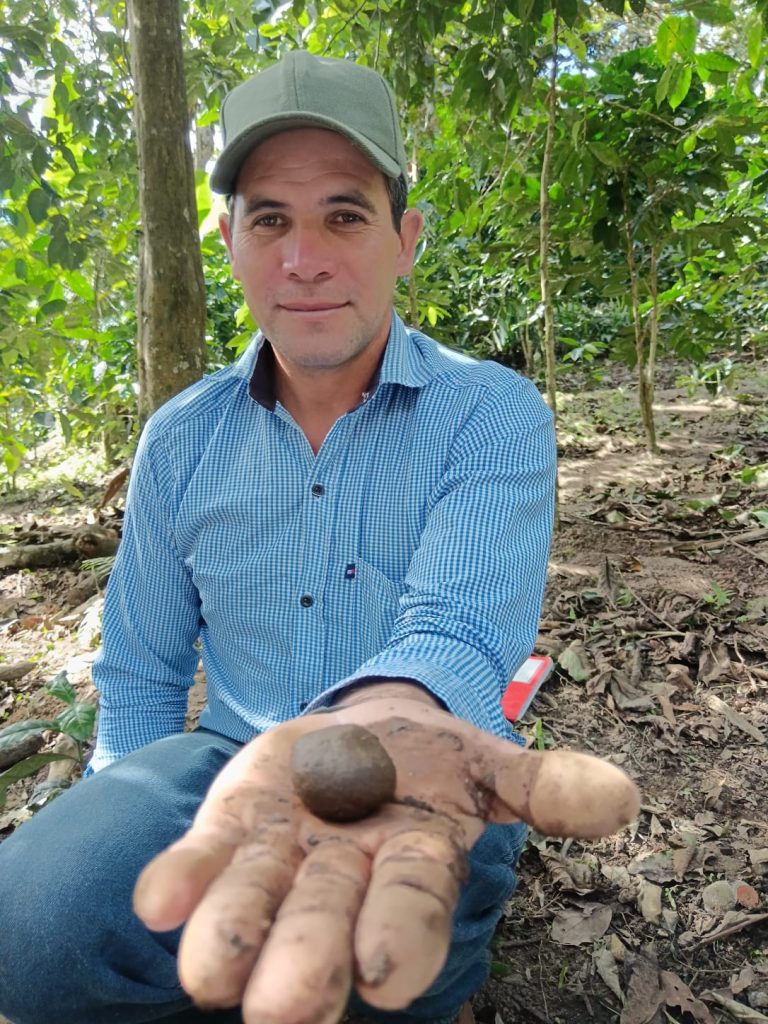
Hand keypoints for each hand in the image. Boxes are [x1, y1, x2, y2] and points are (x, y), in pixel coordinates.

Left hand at [134, 695, 638, 1023]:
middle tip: (282, 1010)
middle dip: (305, 961)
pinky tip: (158, 902)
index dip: (400, 937)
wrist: (363, 734)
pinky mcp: (234, 827)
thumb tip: (620, 797)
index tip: (384, 973)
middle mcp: (343, 876)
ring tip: (206, 973)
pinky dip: (183, 879)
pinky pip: (205, 860)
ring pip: (256, 900)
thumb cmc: (432, 764)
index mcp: (412, 865)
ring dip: (232, 934)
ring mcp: (282, 854)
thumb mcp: (487, 766)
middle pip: (324, 923)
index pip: (410, 910)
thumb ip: (544, 788)